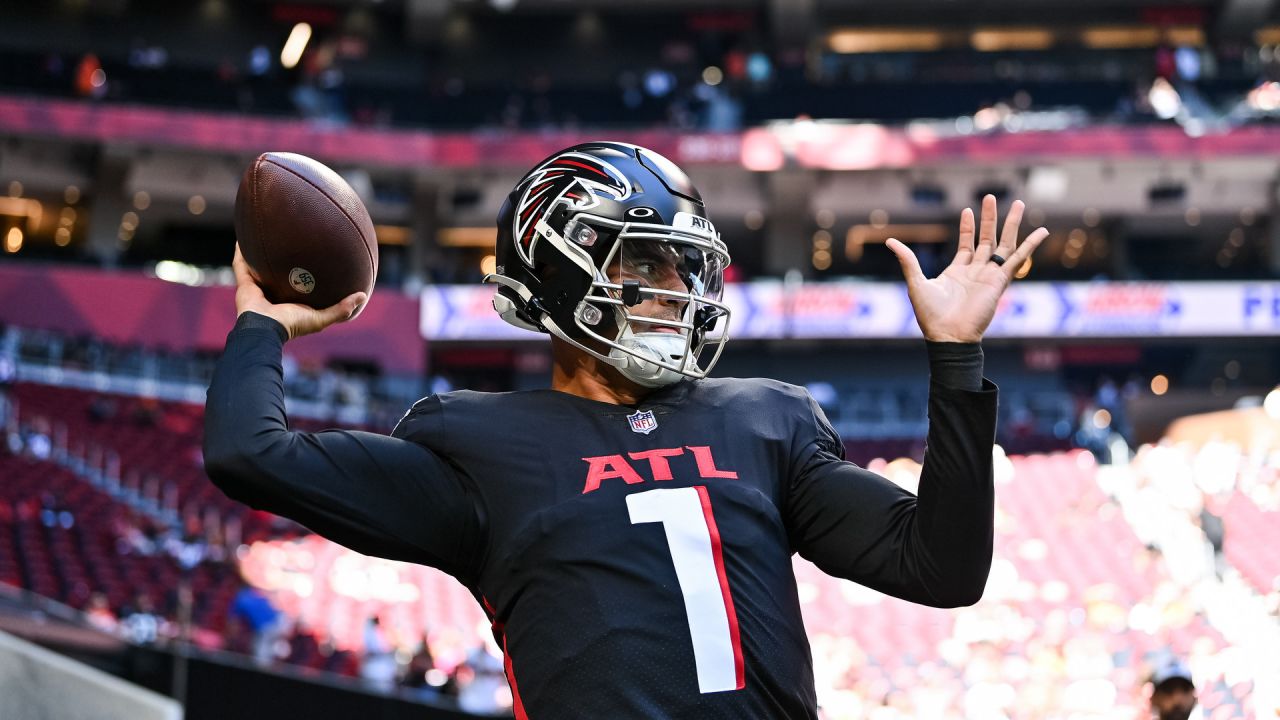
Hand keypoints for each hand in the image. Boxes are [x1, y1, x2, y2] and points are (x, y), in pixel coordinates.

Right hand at [233, 243, 366, 340]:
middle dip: (281, 259)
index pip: (297, 285)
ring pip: (257, 266)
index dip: (304, 273)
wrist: (264, 329)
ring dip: (259, 252)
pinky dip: (240, 251)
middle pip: (276, 273)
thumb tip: (363, 295)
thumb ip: (341, 308)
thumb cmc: (292, 325)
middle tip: (290, 240)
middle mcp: (272, 293)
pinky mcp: (243, 284)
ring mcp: (257, 288)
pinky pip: (241, 264)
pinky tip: (244, 236)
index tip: (314, 259)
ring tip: (265, 233)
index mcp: (289, 301)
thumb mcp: (321, 318)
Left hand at [886, 195, 1046, 343]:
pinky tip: (1042, 231)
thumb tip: (890, 241)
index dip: (967, 228)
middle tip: (990, 197)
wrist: (947, 336)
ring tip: (1017, 203)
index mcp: (957, 273)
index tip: (967, 210)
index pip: (966, 245)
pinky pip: (1019, 260)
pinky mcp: (1000, 282)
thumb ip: (907, 260)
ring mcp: (989, 276)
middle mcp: (976, 273)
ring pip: (1004, 245)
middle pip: (987, 240)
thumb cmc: (931, 315)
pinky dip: (1030, 245)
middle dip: (989, 219)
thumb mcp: (916, 282)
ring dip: (1010, 225)